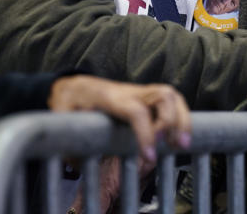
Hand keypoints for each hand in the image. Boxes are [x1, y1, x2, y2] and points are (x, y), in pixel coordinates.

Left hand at [48, 76, 190, 162]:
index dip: (146, 134)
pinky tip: (180, 136)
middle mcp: (129, 91)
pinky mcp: (147, 96)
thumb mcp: (62, 117)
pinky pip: (171, 100)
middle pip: (162, 96)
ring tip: (183, 144)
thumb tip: (77, 162)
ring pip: (171, 95)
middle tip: (177, 147)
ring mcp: (140, 91)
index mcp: (109, 98)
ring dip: (183, 118)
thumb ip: (70, 137)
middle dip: (173, 122)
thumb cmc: (69, 103)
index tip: (150, 158)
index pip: (135, 111)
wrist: (75, 85)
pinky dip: (181, 116)